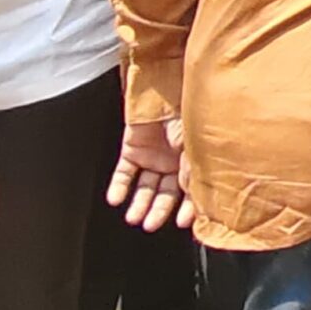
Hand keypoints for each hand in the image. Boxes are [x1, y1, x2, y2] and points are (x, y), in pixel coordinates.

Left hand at [108, 117, 194, 233]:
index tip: (182, 222)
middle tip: (150, 225)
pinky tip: (116, 199)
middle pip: (166, 193)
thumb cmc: (185, 107)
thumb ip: (191, 168)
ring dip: (139, 204)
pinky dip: (119, 187)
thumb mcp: (194, 142)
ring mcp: (154, 155)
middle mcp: (174, 161)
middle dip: (159, 211)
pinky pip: (125, 172)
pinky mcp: (133, 149)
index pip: (191, 191)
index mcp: (194, 159)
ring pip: (146, 187)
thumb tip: (191, 192)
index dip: (187, 208)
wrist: (161, 84)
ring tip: (134, 218)